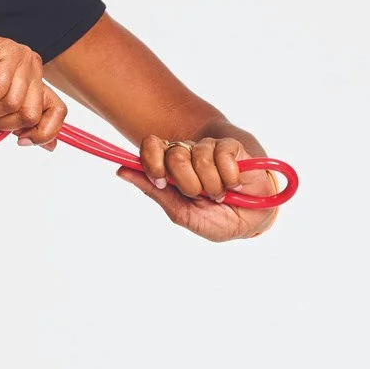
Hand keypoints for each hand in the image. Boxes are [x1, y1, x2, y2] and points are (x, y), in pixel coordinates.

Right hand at [0, 24, 66, 148]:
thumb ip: (22, 124)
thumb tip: (50, 145)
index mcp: (35, 83)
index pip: (58, 111)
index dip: (43, 133)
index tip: (22, 141)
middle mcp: (33, 69)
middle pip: (32, 113)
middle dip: (5, 123)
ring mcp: (22, 58)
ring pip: (14, 103)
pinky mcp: (8, 52)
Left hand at [115, 126, 279, 241]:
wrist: (249, 222)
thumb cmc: (214, 218)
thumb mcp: (180, 211)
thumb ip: (153, 190)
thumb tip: (120, 170)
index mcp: (171, 166)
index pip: (151, 146)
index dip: (152, 162)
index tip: (161, 181)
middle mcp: (188, 153)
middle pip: (174, 152)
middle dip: (187, 182)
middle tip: (199, 195)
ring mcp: (210, 148)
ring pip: (199, 155)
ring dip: (211, 185)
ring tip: (220, 195)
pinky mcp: (233, 147)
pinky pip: (223, 154)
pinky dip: (229, 177)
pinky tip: (234, 185)